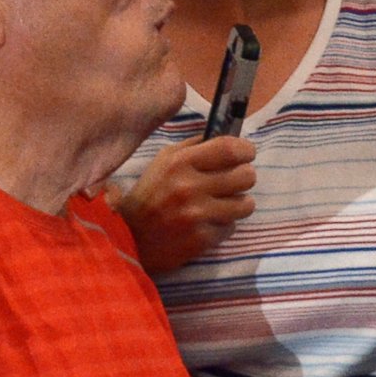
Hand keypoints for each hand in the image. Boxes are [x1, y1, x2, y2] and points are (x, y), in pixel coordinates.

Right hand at [112, 134, 257, 274]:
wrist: (128, 237)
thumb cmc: (151, 194)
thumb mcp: (164, 161)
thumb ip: (196, 147)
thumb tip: (231, 138)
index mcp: (179, 162)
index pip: (230, 148)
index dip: (245, 150)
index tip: (245, 155)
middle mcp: (189, 187)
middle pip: (247, 176)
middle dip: (242, 178)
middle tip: (230, 183)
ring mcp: (197, 214)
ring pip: (246, 204)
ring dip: (237, 204)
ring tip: (218, 205)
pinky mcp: (203, 238)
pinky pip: (232, 227)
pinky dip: (222, 225)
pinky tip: (204, 224)